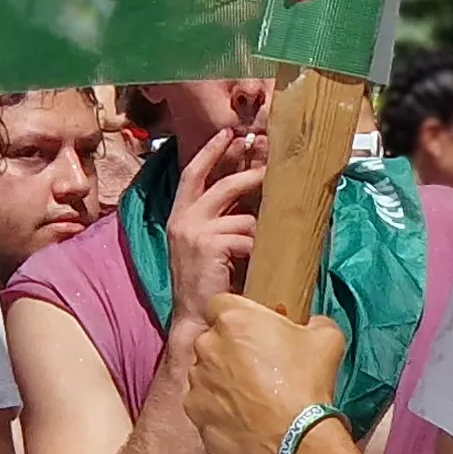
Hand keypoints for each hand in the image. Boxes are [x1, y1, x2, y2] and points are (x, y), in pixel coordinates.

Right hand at [165, 130, 268, 323]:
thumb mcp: (212, 245)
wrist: (197, 319)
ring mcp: (193, 231)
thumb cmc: (210, 285)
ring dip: (261, 231)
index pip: (192, 174)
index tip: (229, 133)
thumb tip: (255, 194)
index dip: (211, 152)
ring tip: (268, 245)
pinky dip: (257, 249)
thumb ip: (225, 219)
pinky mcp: (207, 245)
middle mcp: (182, 219)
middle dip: (249, 172)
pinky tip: (257, 264)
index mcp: (180, 217)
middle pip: (221, 183)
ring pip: (242, 215)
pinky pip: (246, 236)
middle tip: (272, 165)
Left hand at [182, 294, 349, 453]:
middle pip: (212, 340)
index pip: (219, 303)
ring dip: (222, 379)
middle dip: (229, 349)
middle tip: (257, 366)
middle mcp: (207, 347)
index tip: (251, 330)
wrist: (298, 440)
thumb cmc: (309, 385)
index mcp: (234, 320)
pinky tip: (242, 418)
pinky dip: (218, 409)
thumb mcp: (327, 338)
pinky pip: (204, 404)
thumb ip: (312, 322)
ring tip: (251, 397)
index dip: (235, 315)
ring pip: (205, 373)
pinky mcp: (195, 413)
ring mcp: (198, 382)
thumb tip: (310, 324)